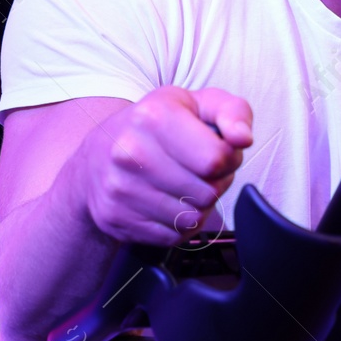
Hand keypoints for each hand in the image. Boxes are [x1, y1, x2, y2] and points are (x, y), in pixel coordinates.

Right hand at [79, 86, 252, 246]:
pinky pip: (171, 236)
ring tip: (182, 184)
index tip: (217, 151)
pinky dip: (177, 224)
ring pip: (191, 218)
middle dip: (213, 183)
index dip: (229, 159)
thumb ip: (233, 112)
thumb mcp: (197, 103)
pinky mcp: (115, 218)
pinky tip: (167, 201)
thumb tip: (242, 138)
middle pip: (207, 192)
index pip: (216, 158)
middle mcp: (130, 152)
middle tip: (198, 170)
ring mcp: (119, 188)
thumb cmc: (157, 126)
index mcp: (153, 117)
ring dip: (197, 206)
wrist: (98, 154)